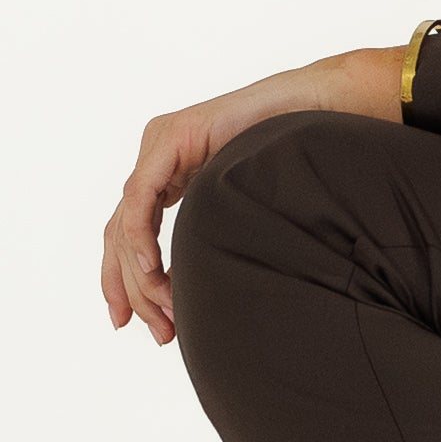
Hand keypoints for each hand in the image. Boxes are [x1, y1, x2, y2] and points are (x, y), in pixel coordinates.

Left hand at [101, 45, 405, 343]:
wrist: (320, 109)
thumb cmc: (294, 158)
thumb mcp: (238, 212)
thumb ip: (210, 238)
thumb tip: (192, 292)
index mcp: (168, 175)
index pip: (127, 234)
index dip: (122, 281)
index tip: (128, 324)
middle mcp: (156, 160)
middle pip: (120, 235)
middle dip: (133, 290)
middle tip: (159, 332)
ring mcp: (160, 145)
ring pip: (126, 222)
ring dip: (141, 274)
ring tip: (165, 310)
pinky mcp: (171, 137)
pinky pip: (139, 196)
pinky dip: (140, 236)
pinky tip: (152, 268)